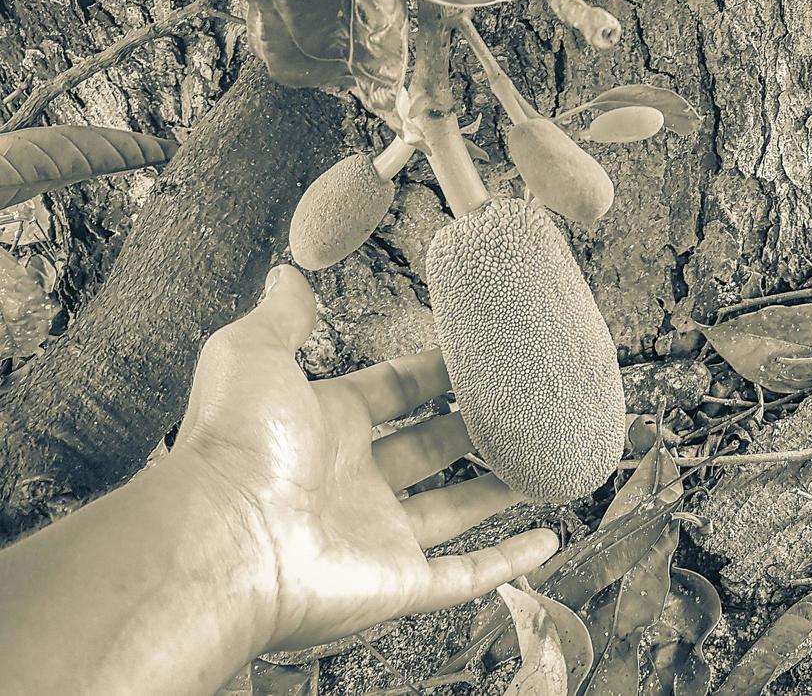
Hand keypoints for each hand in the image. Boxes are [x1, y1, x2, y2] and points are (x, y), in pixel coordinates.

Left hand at [173, 264, 556, 653]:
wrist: (220, 543)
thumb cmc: (231, 448)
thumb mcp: (252, 355)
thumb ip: (281, 318)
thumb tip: (286, 272)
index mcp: (323, 427)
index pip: (392, 391)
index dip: (434, 373)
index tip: (476, 355)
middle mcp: (351, 481)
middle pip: (427, 448)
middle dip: (471, 427)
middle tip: (517, 404)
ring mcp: (376, 535)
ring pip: (453, 509)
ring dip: (497, 488)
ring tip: (540, 461)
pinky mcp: (397, 584)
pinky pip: (465, 575)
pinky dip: (508, 562)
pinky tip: (546, 538)